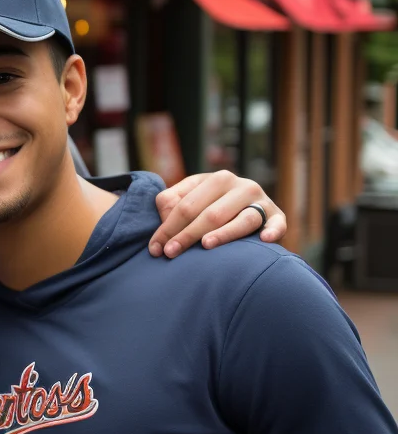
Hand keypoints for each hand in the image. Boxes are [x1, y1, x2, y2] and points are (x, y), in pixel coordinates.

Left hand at [149, 170, 286, 257]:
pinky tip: (264, 239)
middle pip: (211, 214)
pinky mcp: (278, 215)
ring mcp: (261, 201)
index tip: (155, 248)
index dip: (168, 227)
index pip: (186, 205)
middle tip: (170, 253)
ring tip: (206, 245)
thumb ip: (171, 203)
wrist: (246, 208)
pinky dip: (273, 230)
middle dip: (188, 235)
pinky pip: (277, 223)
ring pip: (242, 219)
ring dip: (224, 234)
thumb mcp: (189, 199)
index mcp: (216, 179)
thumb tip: (164, 217)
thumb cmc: (209, 206)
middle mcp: (241, 186)